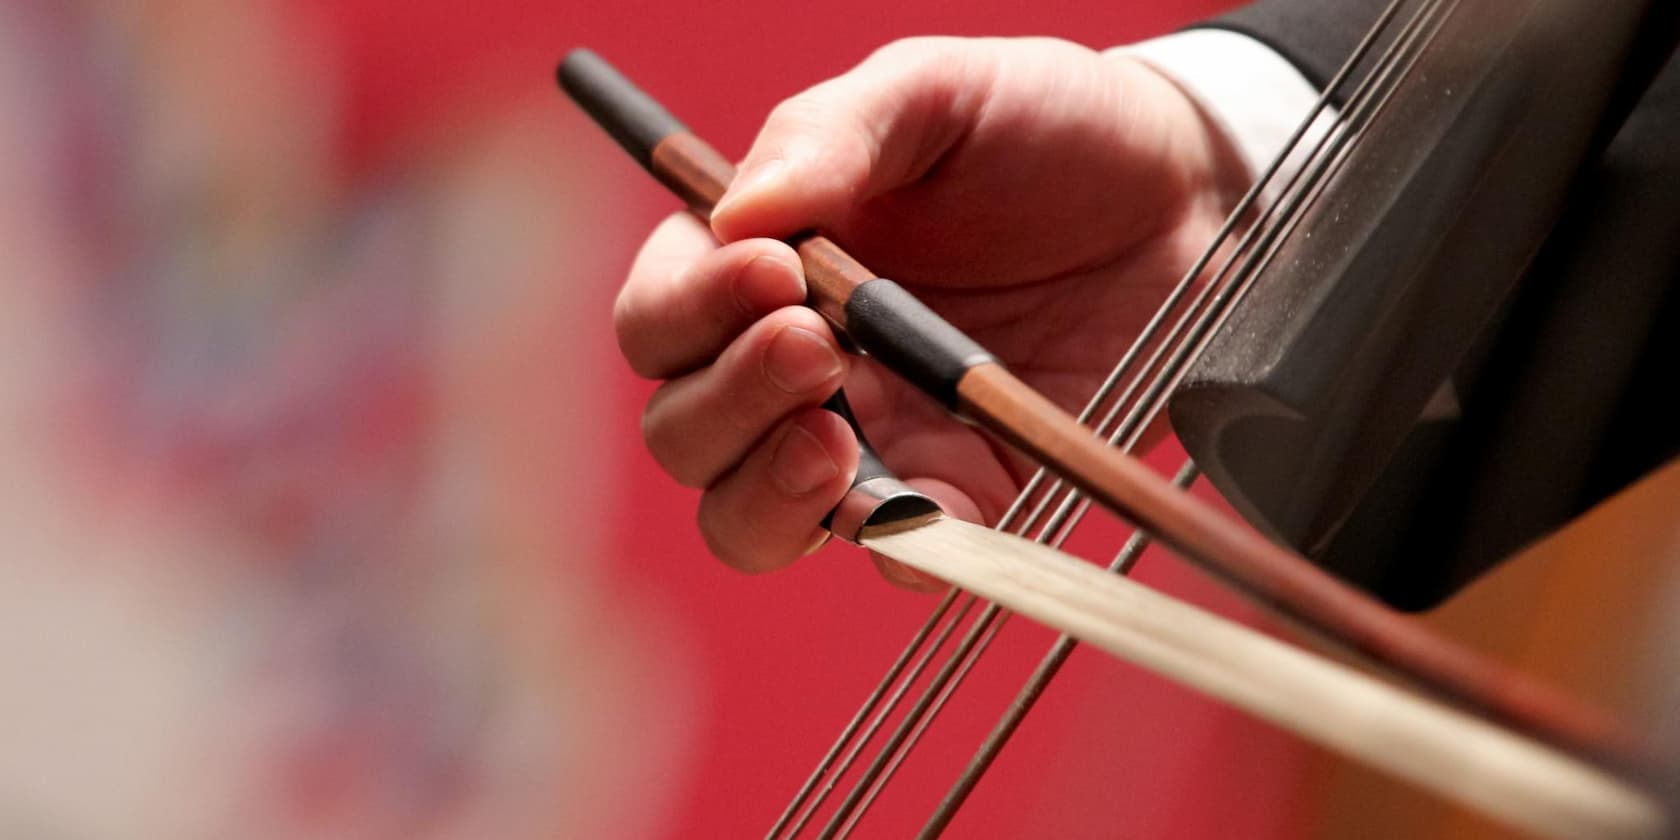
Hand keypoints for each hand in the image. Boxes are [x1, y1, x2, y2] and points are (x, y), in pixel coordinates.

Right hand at [614, 36, 1248, 585]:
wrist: (1190, 190)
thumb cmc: (1045, 125)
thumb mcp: (933, 92)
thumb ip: (829, 134)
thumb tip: (733, 216)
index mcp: (765, 268)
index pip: (661, 317)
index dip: (689, 308)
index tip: (770, 271)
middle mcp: (800, 367)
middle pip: (684, 432)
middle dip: (727, 401)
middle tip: (813, 348)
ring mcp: (875, 440)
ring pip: (749, 518)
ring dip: (766, 493)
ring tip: (830, 445)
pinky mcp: (964, 492)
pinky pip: (896, 554)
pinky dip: (894, 546)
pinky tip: (923, 505)